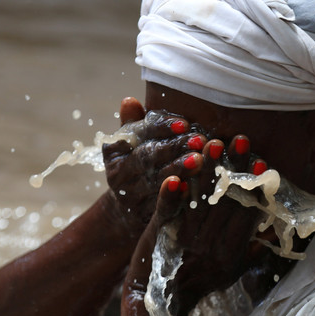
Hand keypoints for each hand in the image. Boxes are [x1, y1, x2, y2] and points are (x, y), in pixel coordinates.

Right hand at [101, 97, 209, 241]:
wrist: (130, 209)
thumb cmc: (140, 163)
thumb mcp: (133, 142)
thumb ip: (134, 123)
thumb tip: (129, 101)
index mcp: (114, 150)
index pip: (139, 134)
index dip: (162, 128)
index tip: (184, 123)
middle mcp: (118, 173)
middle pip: (148, 158)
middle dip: (174, 148)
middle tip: (199, 140)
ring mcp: (131, 196)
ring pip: (157, 180)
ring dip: (179, 170)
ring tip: (200, 159)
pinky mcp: (145, 214)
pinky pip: (163, 205)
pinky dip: (177, 196)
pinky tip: (193, 187)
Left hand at [168, 134, 270, 313]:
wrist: (161, 302)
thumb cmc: (201, 285)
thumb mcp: (233, 272)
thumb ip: (252, 250)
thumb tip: (272, 228)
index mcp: (231, 252)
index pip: (247, 214)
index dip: (255, 188)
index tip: (263, 164)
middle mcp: (211, 246)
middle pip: (225, 201)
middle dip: (233, 168)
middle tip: (239, 139)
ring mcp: (187, 240)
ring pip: (199, 200)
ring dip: (206, 171)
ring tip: (211, 143)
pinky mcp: (163, 235)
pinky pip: (170, 212)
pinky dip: (172, 194)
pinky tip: (175, 176)